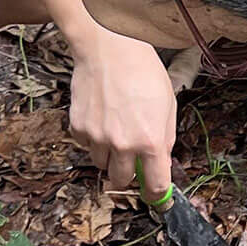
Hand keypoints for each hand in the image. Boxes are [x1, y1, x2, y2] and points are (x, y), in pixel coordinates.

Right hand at [68, 31, 177, 195]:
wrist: (109, 47)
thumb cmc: (142, 71)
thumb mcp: (168, 106)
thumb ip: (165, 139)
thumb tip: (161, 163)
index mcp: (151, 141)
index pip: (155, 185)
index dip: (157, 195)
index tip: (157, 198)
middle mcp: (122, 144)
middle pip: (122, 180)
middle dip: (129, 173)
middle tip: (132, 158)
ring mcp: (97, 137)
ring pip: (101, 164)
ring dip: (109, 155)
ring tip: (116, 129)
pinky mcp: (78, 127)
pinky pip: (86, 146)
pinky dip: (93, 139)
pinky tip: (101, 117)